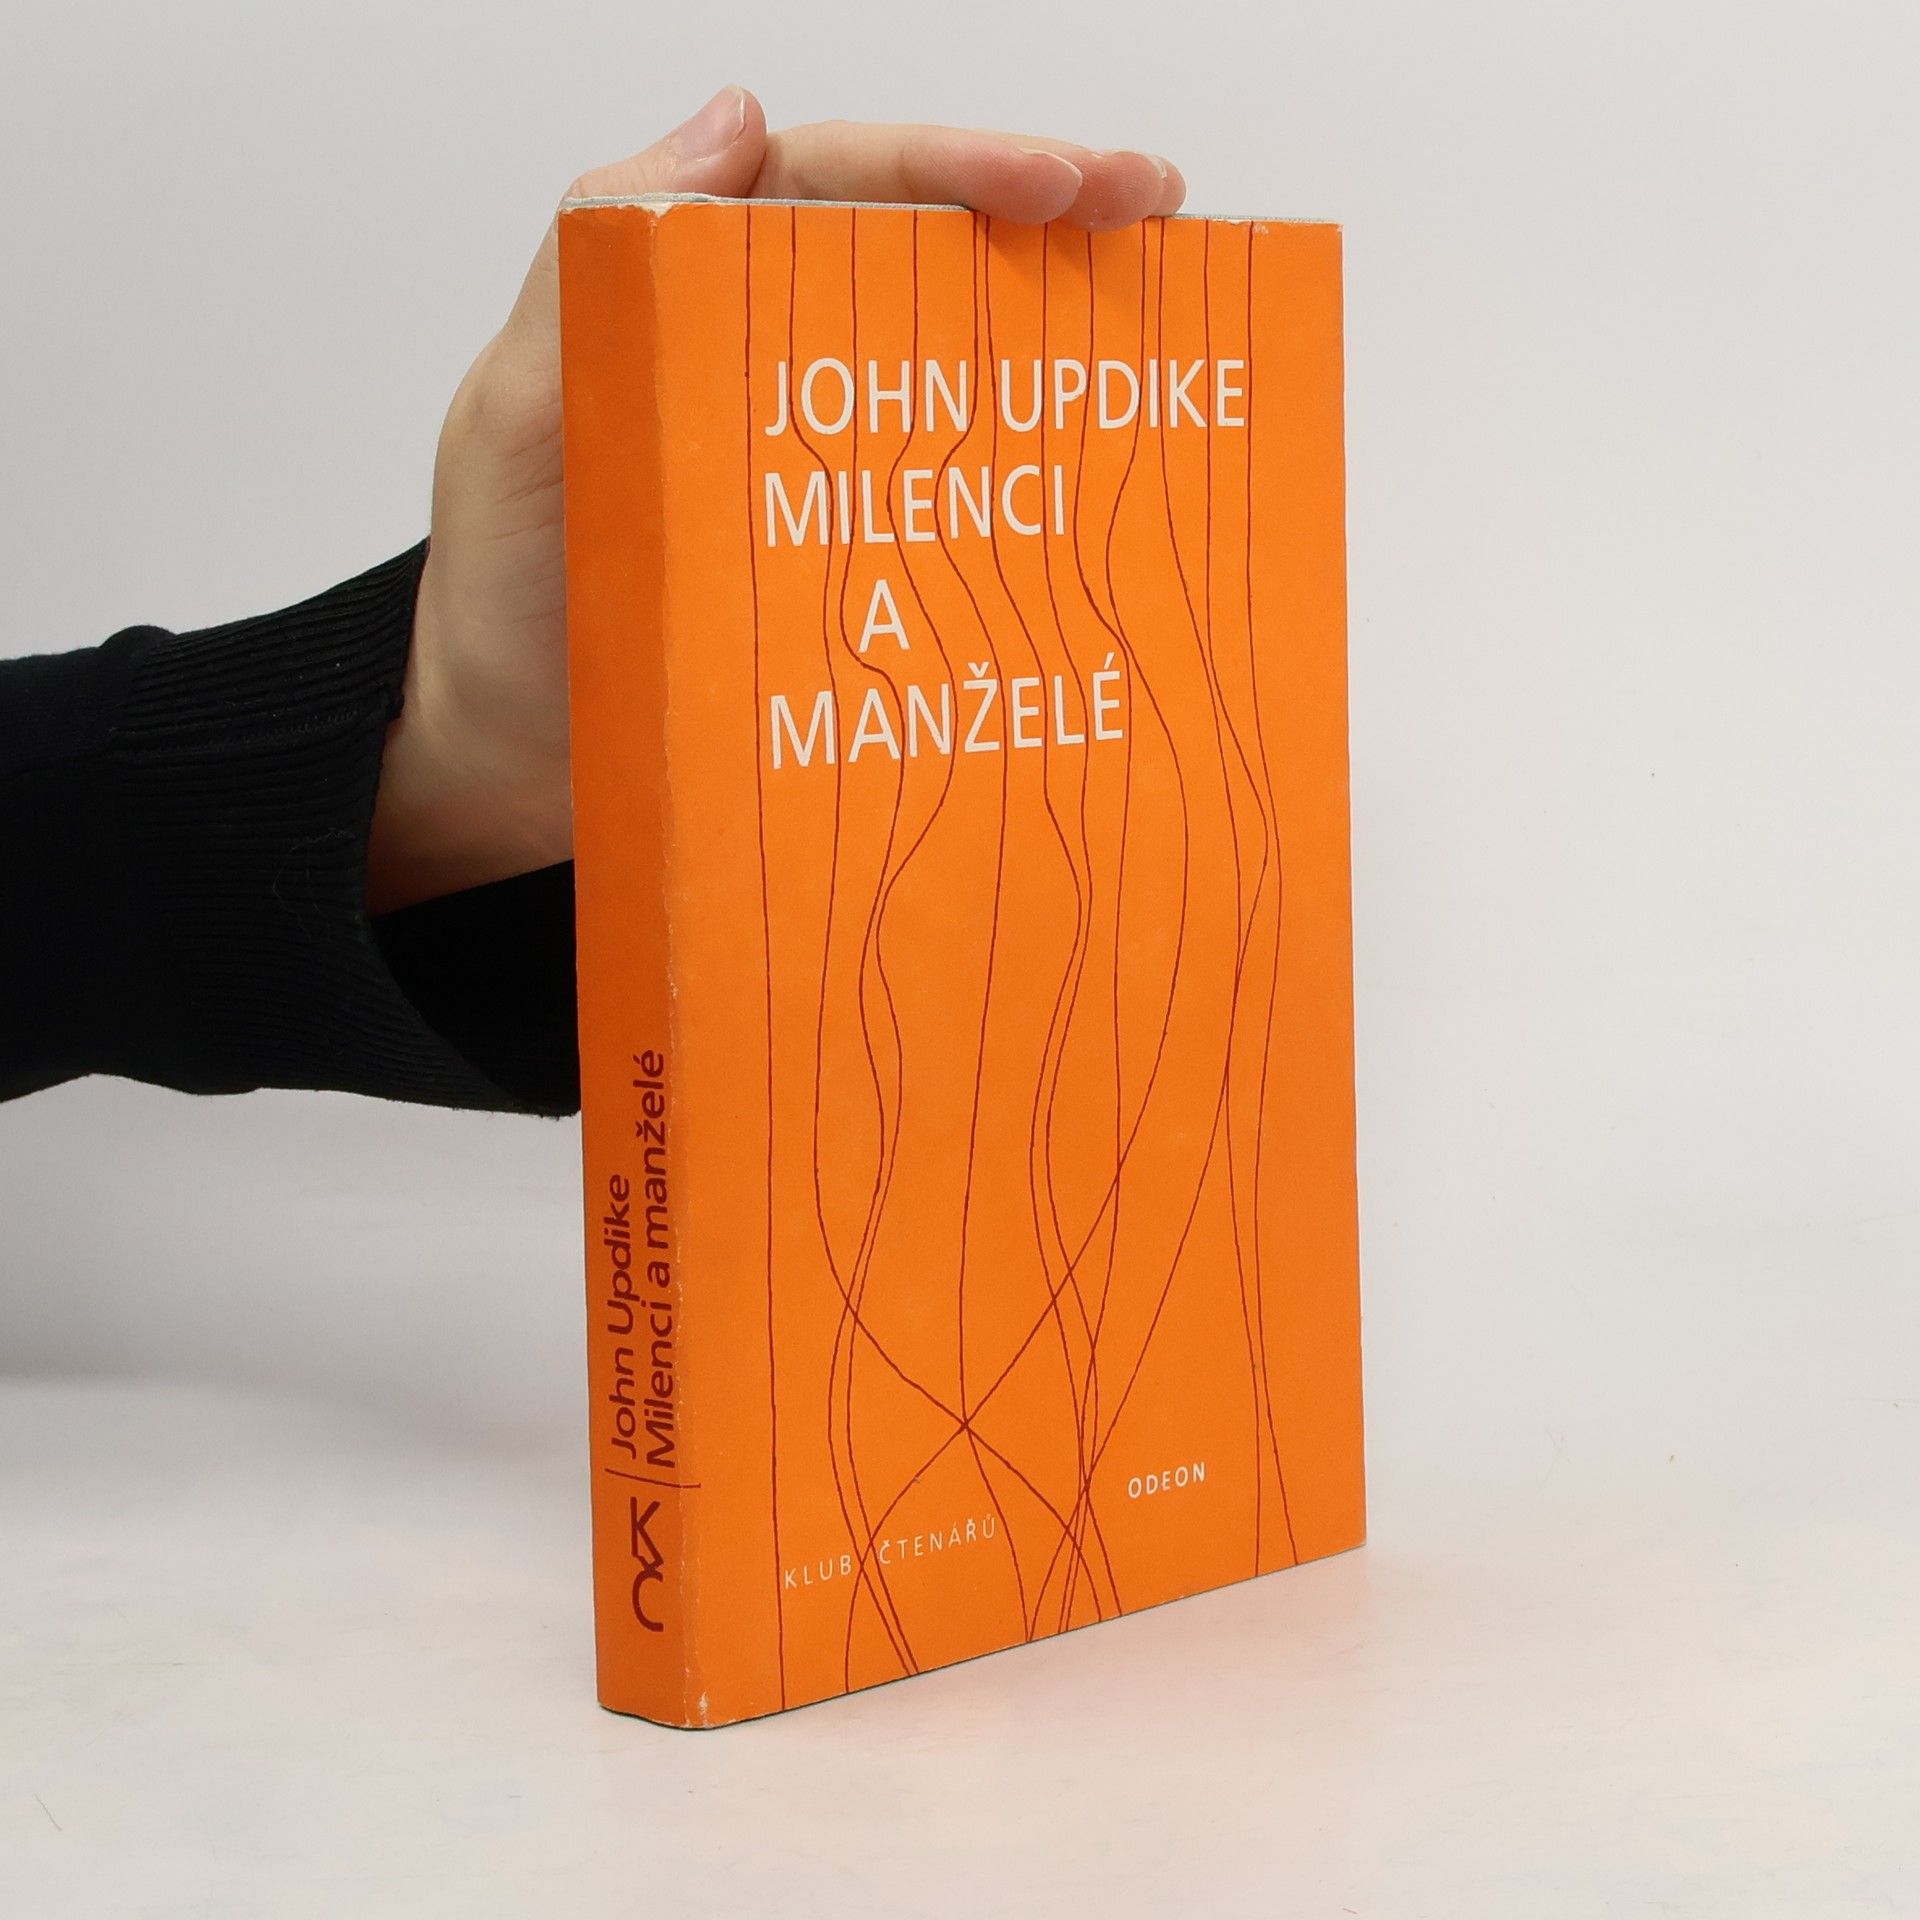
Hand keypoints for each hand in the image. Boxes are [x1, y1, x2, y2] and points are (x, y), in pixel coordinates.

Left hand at [367, 86, 1186, 910]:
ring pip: (955, 364)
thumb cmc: (503, 594)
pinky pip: (952, 493)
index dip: (956, 166)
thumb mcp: (521, 419)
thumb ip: (595, 269)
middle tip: (1156, 206)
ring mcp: (825, 459)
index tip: (1062, 182)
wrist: (513, 761)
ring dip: (1060, 327)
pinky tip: (1107, 466)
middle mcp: (772, 358)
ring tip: (1167, 306)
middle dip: (1048, 215)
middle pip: (923, 254)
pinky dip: (1031, 472)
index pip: (837, 186)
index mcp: (693, 290)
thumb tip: (732, 119)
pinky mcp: (853, 554)